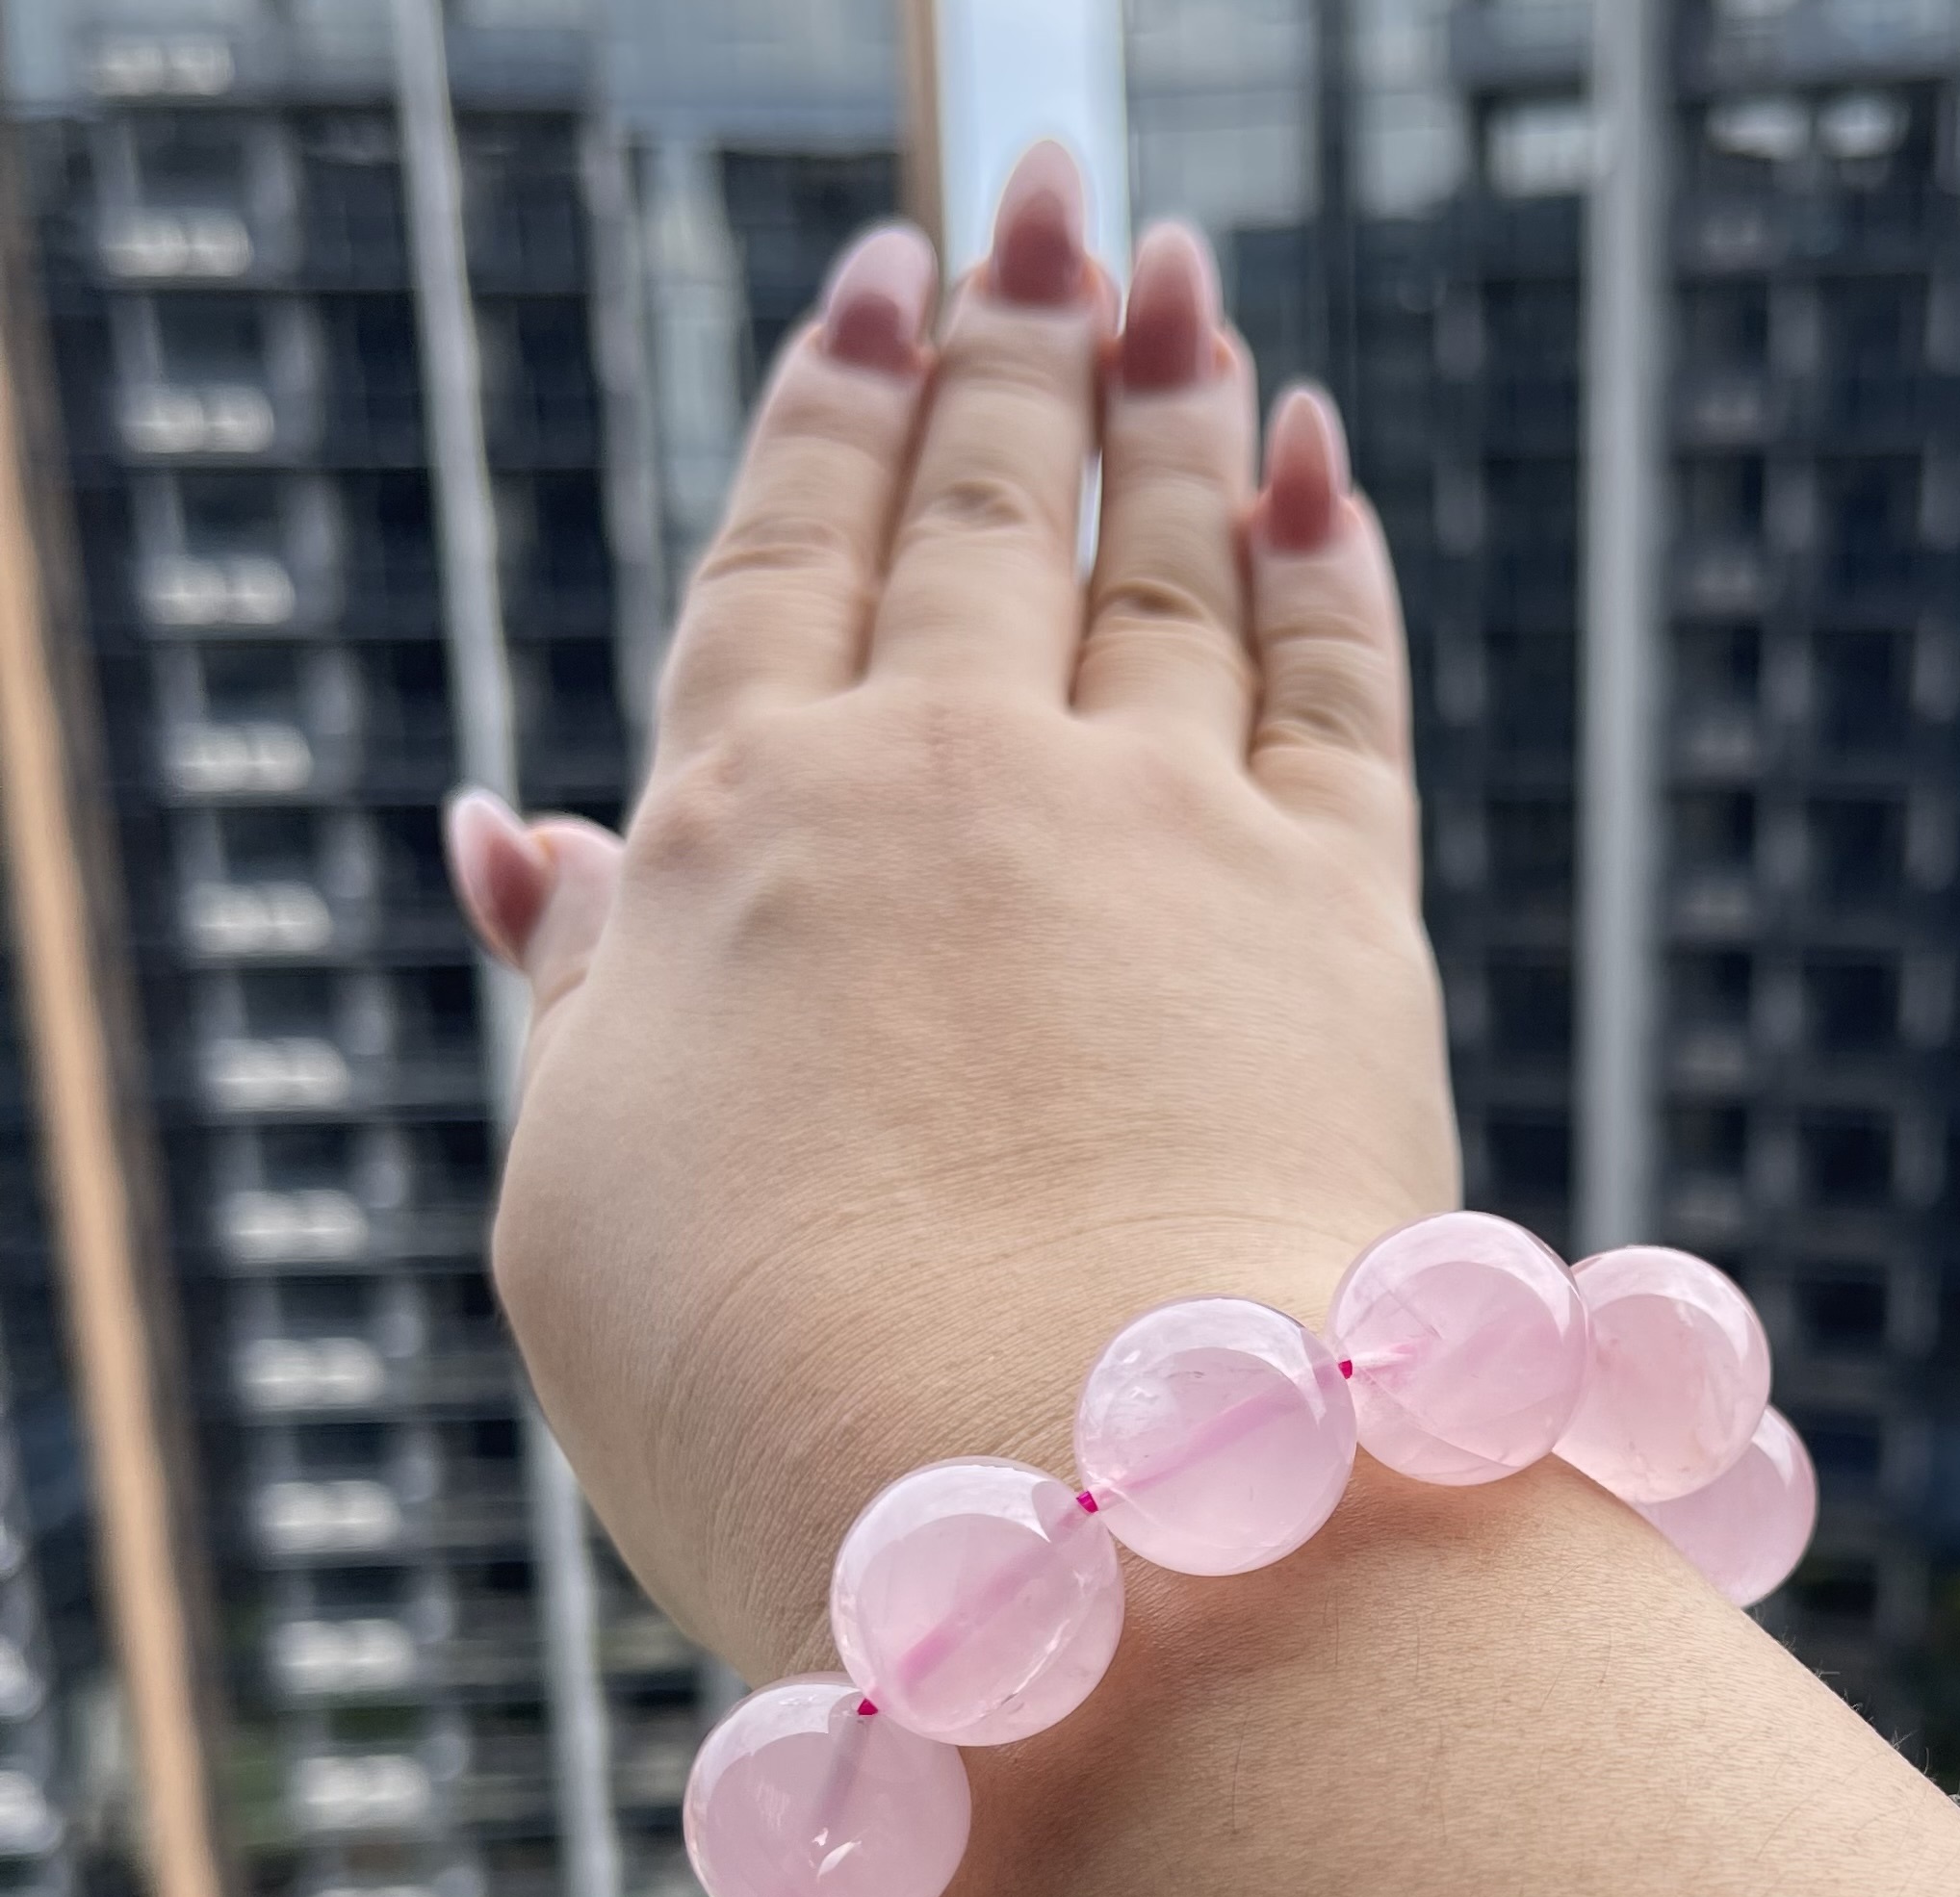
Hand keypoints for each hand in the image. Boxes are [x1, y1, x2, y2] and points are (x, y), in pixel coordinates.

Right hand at [450, 152, 1456, 1680]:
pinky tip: (1319, 466)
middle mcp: (950, 785)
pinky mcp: (1341, 920)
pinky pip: (1337, 683)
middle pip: (986, 515)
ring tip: (1182, 286)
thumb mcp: (579, 1215)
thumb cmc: (780, 1413)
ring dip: (1173, 407)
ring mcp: (1158, 835)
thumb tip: (525, 828)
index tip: (877, 287)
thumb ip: (580, 1002)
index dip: (835, 417)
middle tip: (1047, 212)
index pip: (790, 567)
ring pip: (1165, 563)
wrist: (1064, 1529)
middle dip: (1013, 344)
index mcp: (742, 843)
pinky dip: (1329, 561)